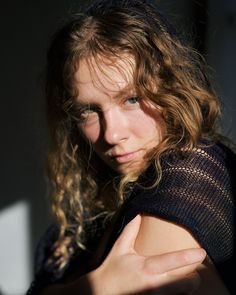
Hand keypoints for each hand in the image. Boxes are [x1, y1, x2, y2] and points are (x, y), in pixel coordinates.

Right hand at [88, 215, 205, 294]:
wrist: (101, 292)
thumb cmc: (112, 269)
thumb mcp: (120, 247)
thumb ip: (131, 229)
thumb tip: (138, 213)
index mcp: (147, 267)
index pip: (174, 261)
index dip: (191, 256)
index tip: (202, 252)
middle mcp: (154, 284)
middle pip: (187, 283)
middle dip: (194, 277)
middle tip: (194, 271)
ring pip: (183, 294)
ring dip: (187, 288)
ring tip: (186, 280)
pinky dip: (177, 294)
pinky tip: (173, 288)